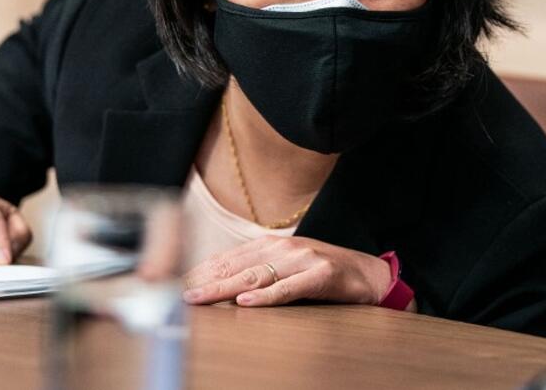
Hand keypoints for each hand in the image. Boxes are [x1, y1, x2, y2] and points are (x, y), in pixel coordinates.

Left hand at [182, 236, 390, 307]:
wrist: (371, 275)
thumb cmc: (326, 273)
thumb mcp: (289, 267)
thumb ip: (260, 271)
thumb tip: (223, 286)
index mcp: (273, 244)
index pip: (227, 258)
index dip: (200, 270)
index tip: (175, 283)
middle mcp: (284, 247)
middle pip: (235, 266)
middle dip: (202, 279)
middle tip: (175, 294)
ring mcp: (303, 259)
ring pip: (255, 275)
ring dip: (222, 288)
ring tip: (199, 298)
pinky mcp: (321, 275)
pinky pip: (288, 288)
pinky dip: (266, 296)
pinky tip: (245, 302)